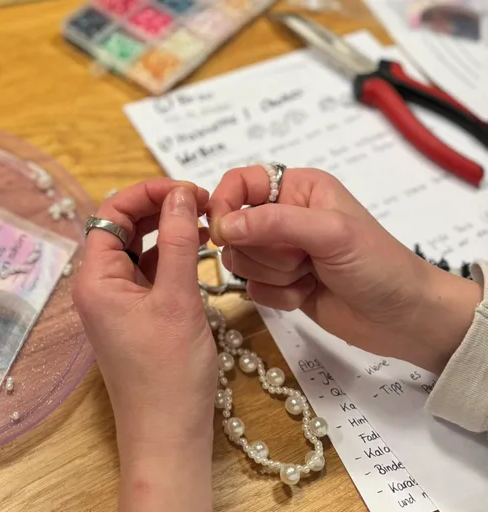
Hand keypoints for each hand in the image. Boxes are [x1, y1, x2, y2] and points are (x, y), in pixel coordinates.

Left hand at [73, 179, 214, 511]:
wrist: (168, 436)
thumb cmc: (168, 374)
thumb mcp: (177, 300)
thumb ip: (180, 241)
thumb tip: (181, 193)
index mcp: (95, 279)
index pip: (112, 213)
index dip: (149, 193)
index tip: (189, 190)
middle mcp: (99, 287)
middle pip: (123, 227)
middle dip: (161, 207)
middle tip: (204, 203)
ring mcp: (117, 303)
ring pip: (139, 249)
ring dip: (169, 230)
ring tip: (207, 222)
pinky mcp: (136, 317)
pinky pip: (150, 273)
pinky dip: (173, 257)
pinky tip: (201, 251)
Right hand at [207, 165, 481, 372]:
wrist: (406, 318)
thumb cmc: (377, 265)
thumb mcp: (330, 234)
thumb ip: (274, 223)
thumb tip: (222, 226)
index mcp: (298, 188)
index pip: (240, 182)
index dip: (225, 204)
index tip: (223, 232)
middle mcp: (286, 215)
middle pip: (235, 228)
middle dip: (263, 251)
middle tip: (300, 259)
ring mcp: (282, 252)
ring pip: (240, 260)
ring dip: (272, 275)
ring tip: (308, 276)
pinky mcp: (281, 284)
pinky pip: (252, 288)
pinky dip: (277, 296)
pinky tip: (307, 294)